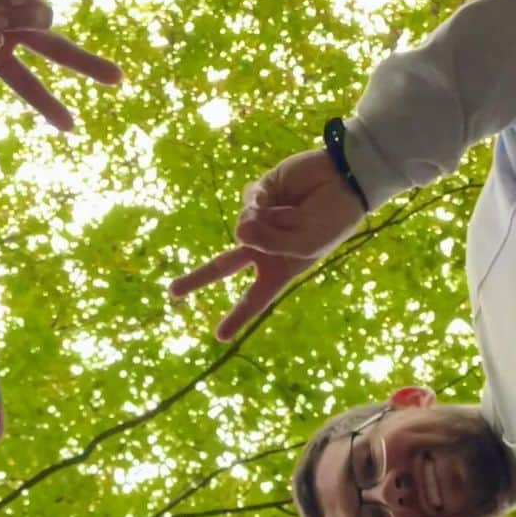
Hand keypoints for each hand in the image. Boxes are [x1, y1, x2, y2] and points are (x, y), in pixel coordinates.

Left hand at [168, 148, 365, 339]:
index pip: (254, 298)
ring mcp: (257, 221)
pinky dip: (262, 202)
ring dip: (266, 224)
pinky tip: (278, 196)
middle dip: (197, 280)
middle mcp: (263, 248)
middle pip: (222, 267)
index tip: (219, 336)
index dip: (237, 317)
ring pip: (240, 229)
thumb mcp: (305, 245)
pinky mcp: (256, 195)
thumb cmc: (331, 220)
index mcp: (279, 269)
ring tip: (292, 215)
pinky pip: (247, 203)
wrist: (343, 180)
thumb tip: (238, 230)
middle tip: (172, 293)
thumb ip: (270, 243)